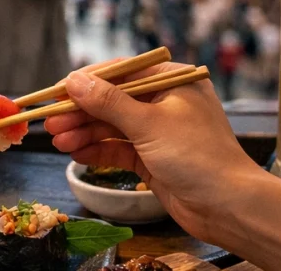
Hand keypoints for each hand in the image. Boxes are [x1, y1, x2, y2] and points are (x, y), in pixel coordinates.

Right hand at [44, 61, 266, 243]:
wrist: (230, 207)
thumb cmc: (198, 156)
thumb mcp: (149, 123)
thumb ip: (108, 102)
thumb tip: (74, 80)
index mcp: (173, 81)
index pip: (121, 72)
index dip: (86, 81)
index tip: (55, 90)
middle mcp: (165, 102)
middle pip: (113, 100)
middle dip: (81, 111)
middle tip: (49, 120)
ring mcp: (159, 132)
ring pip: (112, 126)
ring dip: (84, 132)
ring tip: (57, 140)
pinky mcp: (153, 158)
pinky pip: (119, 149)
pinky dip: (97, 150)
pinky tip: (75, 153)